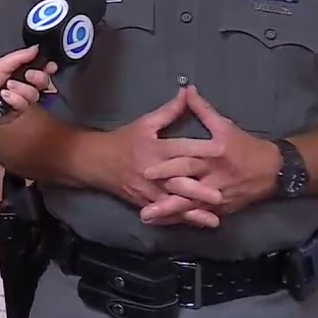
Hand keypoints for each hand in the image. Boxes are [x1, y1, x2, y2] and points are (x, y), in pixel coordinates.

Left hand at [0, 45, 56, 125]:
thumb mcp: (0, 63)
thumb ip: (21, 56)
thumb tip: (37, 47)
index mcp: (17, 69)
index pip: (38, 67)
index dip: (46, 67)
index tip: (50, 66)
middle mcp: (21, 83)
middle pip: (42, 81)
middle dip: (37, 77)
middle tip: (28, 76)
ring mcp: (19, 98)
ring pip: (34, 94)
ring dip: (21, 89)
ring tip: (7, 87)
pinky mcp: (16, 111)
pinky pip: (25, 105)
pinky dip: (14, 100)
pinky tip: (4, 98)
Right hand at [76, 88, 223, 226]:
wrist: (96, 162)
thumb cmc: (123, 140)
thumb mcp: (145, 123)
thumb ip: (169, 111)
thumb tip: (186, 93)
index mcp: (154, 150)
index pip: (181, 151)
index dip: (201, 152)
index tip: (222, 154)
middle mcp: (152, 172)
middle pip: (178, 182)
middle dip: (198, 190)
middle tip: (219, 196)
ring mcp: (148, 190)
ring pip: (173, 202)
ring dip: (193, 211)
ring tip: (213, 218)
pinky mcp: (144, 202)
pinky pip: (165, 213)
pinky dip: (180, 219)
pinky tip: (195, 224)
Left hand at [140, 86, 281, 222]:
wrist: (274, 171)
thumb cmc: (246, 146)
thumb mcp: (225, 125)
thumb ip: (203, 110)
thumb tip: (187, 90)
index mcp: (214, 154)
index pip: (187, 161)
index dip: (167, 167)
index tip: (146, 171)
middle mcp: (215, 176)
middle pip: (186, 187)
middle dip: (164, 196)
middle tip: (142, 203)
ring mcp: (218, 195)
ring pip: (190, 205)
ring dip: (168, 212)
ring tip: (147, 216)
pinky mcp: (221, 208)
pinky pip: (198, 214)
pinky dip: (181, 219)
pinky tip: (165, 223)